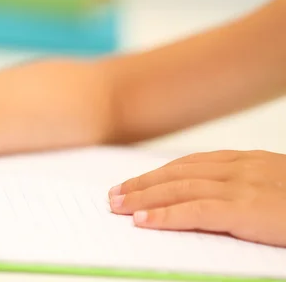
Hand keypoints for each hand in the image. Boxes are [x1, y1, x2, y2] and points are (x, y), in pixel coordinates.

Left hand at [108, 150, 285, 246]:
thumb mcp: (275, 185)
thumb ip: (245, 186)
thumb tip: (211, 198)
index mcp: (246, 162)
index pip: (189, 165)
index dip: (157, 174)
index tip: (133, 183)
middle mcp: (240, 168)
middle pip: (177, 173)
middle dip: (142, 184)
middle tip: (113, 195)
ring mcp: (242, 187)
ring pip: (179, 188)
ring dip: (143, 197)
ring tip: (118, 206)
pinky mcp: (246, 209)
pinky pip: (195, 211)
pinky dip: (165, 215)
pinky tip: (142, 221)